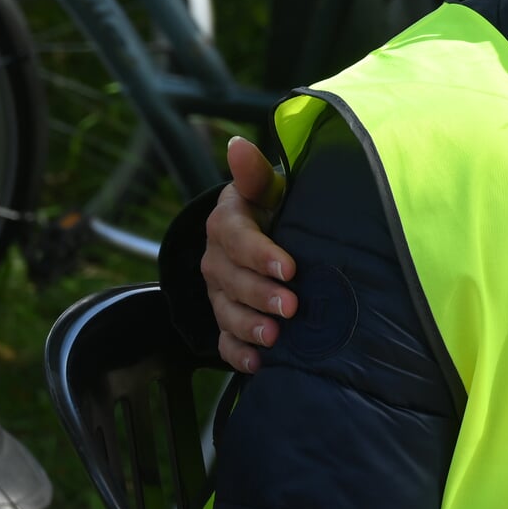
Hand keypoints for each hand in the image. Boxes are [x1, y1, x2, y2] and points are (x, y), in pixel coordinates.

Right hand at [203, 135, 294, 372]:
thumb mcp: (268, 186)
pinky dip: (237, 354)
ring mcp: (218, 291)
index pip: (235, 237)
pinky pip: (223, 339)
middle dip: (259, 295)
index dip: (260, 254)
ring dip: (248, 326)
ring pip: (225, 311)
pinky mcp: (225, 316)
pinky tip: (257, 364)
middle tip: (291, 307)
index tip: (290, 268)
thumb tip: (237, 145)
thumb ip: (255, 173)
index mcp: (226, 222)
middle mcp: (216, 258)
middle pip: (229, 279)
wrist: (268, 232)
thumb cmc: (274, 206)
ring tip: (275, 336)